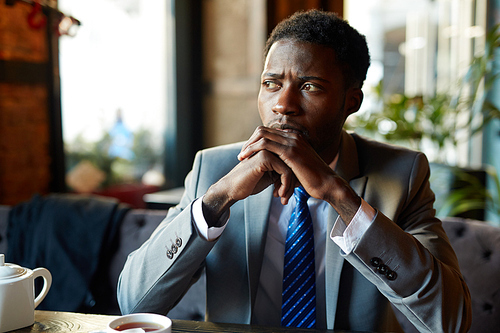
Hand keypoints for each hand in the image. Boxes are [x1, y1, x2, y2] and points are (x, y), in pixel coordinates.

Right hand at [202, 148, 295, 226]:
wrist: (233, 189)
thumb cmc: (250, 183)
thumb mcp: (271, 176)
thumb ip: (283, 171)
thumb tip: (301, 177)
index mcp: (272, 148)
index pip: (292, 161)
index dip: (294, 179)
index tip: (288, 193)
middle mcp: (270, 146)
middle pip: (293, 164)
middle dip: (293, 183)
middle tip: (286, 198)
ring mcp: (267, 150)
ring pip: (291, 168)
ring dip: (289, 186)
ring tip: (283, 198)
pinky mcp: (264, 157)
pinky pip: (285, 172)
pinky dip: (285, 186)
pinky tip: (278, 195)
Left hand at [237, 126, 360, 221]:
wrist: (327, 185)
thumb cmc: (313, 180)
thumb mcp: (297, 167)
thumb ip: (286, 163)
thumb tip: (275, 169)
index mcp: (295, 138)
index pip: (269, 132)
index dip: (256, 141)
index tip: (247, 153)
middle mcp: (293, 136)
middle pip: (263, 130)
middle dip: (249, 142)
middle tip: (241, 155)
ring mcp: (292, 142)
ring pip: (262, 135)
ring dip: (248, 145)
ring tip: (241, 157)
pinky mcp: (290, 151)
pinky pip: (265, 144)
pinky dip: (253, 150)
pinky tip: (247, 159)